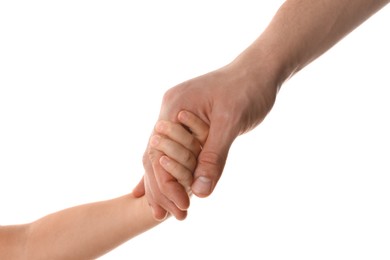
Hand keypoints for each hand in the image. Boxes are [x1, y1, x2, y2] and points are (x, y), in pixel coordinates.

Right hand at [134, 57, 278, 219]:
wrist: (258, 71)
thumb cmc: (248, 90)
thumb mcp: (232, 122)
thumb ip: (213, 156)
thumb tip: (200, 192)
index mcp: (174, 107)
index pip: (160, 153)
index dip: (167, 183)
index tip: (180, 208)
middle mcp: (169, 111)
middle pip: (155, 156)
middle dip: (160, 187)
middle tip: (163, 217)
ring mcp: (176, 116)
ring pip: (161, 155)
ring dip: (162, 182)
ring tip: (160, 211)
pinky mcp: (187, 123)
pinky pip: (173, 150)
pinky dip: (168, 169)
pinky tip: (158, 186)